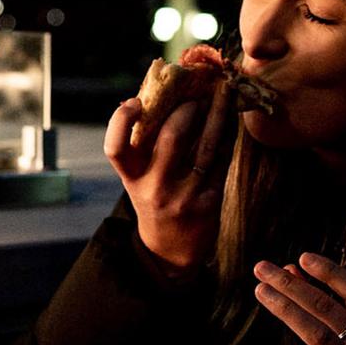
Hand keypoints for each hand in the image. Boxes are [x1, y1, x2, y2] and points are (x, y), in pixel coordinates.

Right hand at [104, 83, 234, 279]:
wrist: (172, 249)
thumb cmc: (153, 199)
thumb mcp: (139, 178)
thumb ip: (144, 145)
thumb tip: (159, 95)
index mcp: (131, 178)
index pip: (115, 148)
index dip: (121, 122)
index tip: (134, 102)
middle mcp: (154, 188)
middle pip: (170, 138)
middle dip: (187, 110)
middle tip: (196, 98)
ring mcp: (183, 196)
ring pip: (205, 146)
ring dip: (216, 116)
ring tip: (222, 96)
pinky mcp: (208, 202)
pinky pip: (222, 160)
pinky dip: (227, 136)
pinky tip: (230, 121)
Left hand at [254, 252, 345, 344]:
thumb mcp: (341, 334)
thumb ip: (321, 301)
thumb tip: (290, 267)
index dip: (330, 272)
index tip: (301, 257)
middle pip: (329, 309)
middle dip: (291, 285)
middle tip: (260, 268)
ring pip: (320, 336)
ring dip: (286, 308)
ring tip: (260, 289)